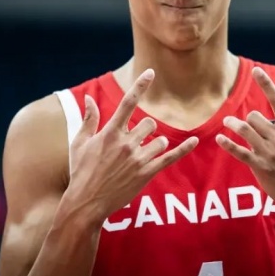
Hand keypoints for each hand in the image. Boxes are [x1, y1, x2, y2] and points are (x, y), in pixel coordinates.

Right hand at [67, 69, 198, 222]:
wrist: (86, 202)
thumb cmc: (81, 171)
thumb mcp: (80, 143)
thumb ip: (89, 119)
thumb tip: (88, 98)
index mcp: (110, 133)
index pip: (128, 102)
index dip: (140, 86)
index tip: (150, 72)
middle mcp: (126, 143)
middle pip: (149, 123)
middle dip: (145, 130)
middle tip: (134, 143)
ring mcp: (137, 159)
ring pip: (159, 140)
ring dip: (154, 144)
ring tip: (141, 156)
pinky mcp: (146, 173)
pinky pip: (170, 157)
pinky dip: (184, 148)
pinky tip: (195, 141)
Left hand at [216, 67, 274, 217]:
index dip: (265, 84)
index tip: (255, 70)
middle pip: (255, 117)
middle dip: (250, 118)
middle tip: (249, 124)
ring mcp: (270, 153)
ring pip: (244, 130)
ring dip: (233, 124)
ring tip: (227, 123)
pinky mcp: (260, 167)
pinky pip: (239, 152)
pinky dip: (227, 144)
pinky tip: (220, 138)